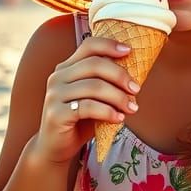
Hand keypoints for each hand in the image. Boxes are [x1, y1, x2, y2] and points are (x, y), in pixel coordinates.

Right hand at [34, 37, 140, 164]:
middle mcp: (58, 77)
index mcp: (67, 67)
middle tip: (136, 89)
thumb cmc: (82, 118)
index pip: (89, 45)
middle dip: (120, 75)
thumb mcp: (96, 97)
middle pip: (95, 64)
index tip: (130, 51)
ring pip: (94, 86)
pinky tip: (119, 119)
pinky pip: (88, 107)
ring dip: (118, 97)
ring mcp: (54, 95)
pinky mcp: (56, 113)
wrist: (57, 146)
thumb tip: (136, 76)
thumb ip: (107, 82)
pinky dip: (108, 112)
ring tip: (132, 108)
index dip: (109, 45)